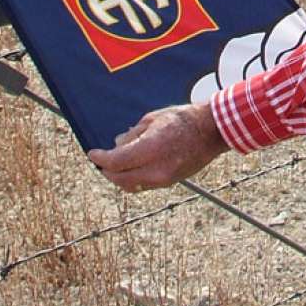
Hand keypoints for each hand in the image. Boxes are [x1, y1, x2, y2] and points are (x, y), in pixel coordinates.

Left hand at [88, 103, 226, 191]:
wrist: (212, 131)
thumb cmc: (183, 119)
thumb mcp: (153, 119)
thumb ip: (133, 134)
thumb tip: (117, 144)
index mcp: (150, 149)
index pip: (116, 161)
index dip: (101, 159)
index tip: (93, 154)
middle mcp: (156, 169)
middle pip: (120, 179)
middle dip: (107, 171)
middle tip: (101, 162)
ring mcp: (164, 179)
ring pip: (132, 186)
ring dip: (120, 177)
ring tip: (115, 166)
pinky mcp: (170, 182)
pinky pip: (145, 185)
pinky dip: (134, 178)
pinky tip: (132, 168)